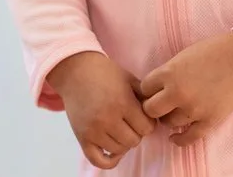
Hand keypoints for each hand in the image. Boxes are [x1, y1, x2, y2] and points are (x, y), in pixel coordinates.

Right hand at [47, 52, 155, 169]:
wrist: (76, 71)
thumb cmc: (105, 72)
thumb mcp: (129, 78)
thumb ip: (144, 96)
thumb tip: (155, 113)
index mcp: (123, 103)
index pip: (146, 128)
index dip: (149, 123)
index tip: (143, 116)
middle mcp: (108, 119)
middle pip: (134, 141)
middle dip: (137, 132)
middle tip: (132, 121)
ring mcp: (94, 131)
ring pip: (119, 150)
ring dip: (124, 142)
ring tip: (121, 128)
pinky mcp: (82, 138)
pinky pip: (98, 161)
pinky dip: (109, 160)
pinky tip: (114, 149)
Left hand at [140, 32, 232, 146]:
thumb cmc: (212, 51)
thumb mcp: (182, 56)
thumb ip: (167, 73)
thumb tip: (154, 90)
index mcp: (169, 72)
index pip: (143, 89)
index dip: (147, 90)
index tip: (153, 91)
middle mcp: (177, 92)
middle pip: (150, 110)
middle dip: (153, 107)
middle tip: (160, 104)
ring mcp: (193, 108)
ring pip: (168, 123)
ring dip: (169, 118)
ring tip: (175, 112)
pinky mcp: (208, 121)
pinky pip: (187, 138)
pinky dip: (178, 139)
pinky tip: (175, 137)